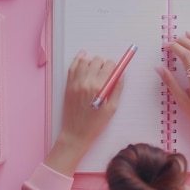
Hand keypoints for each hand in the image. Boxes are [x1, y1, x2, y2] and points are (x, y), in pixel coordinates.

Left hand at [45, 50, 122, 175]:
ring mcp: (75, 83)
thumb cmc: (95, 124)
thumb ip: (117, 89)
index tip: (116, 69)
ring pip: (85, 61)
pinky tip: (83, 56)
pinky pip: (73, 66)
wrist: (75, 134)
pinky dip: (78, 58)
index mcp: (99, 88)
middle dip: (104, 64)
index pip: (110, 66)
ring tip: (95, 69)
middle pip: (98, 61)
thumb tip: (121, 75)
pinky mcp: (68, 85)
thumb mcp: (111, 109)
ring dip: (92, 61)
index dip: (114, 66)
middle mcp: (86, 82)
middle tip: (106, 72)